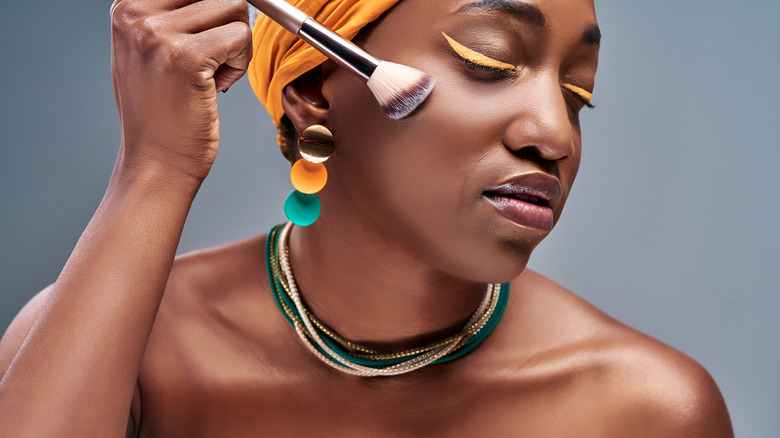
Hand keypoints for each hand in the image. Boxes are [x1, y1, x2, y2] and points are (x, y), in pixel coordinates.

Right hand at [109, 0, 251, 182]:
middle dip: (229, 23)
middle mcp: (136, 14)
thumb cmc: (162, 113)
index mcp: (127, 6)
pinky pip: (240, 36)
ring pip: (234, 6)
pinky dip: (240, 63)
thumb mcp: (153, 51)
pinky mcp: (186, 57)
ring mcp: (158, 34)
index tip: (210, 40)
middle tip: (215, 59)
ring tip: (214, 74)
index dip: (214, 11)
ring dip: (236, 44)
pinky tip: (218, 85)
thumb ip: (177, 16)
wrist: (156, 161)